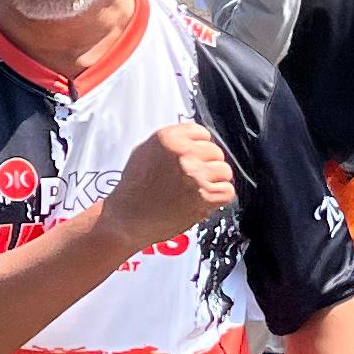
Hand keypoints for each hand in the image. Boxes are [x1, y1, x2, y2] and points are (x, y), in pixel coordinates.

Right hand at [102, 122, 235, 251]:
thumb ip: (170, 143)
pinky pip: (227, 192)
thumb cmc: (132, 189)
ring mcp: (195, 175)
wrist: (126, 219)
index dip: (199, 148)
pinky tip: (203, 201)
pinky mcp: (204, 196)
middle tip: (194, 179)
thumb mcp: (144, 152)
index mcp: (168, 138)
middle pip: (216, 153)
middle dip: (208, 166)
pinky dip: (219, 199)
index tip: (194, 159)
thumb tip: (192, 141)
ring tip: (198, 191)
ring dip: (215, 182)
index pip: (202, 133)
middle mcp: (183, 153)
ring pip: (224, 172)